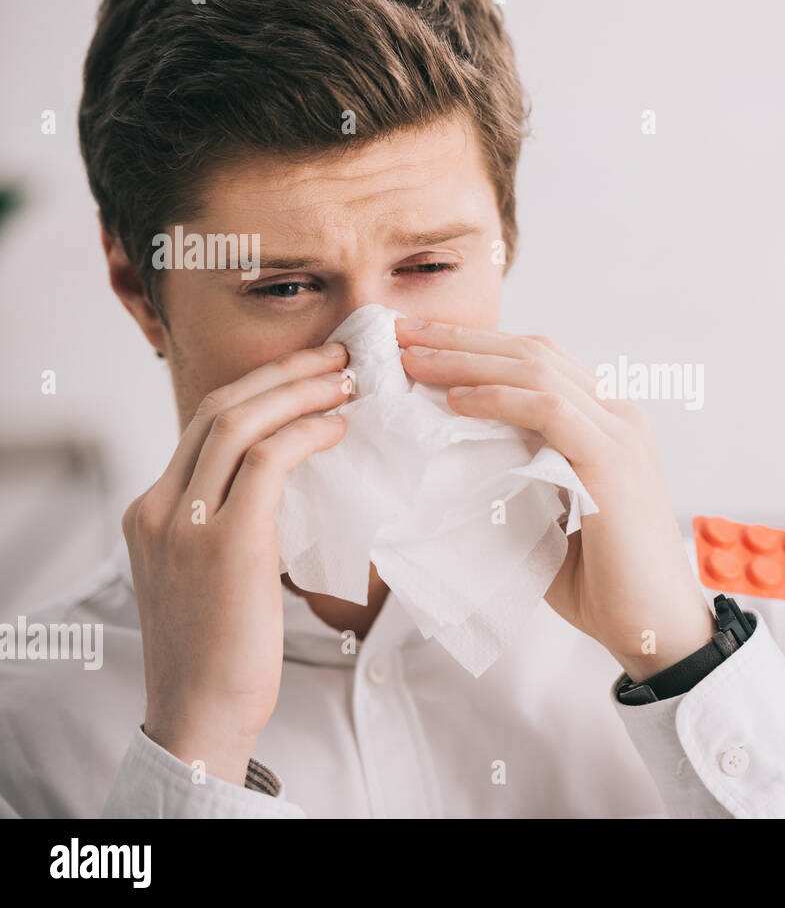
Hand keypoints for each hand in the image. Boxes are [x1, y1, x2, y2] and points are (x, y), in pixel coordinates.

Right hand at [122, 343, 350, 782]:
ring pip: (240, 422)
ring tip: (348, 381)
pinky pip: (269, 461)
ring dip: (300, 391)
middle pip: (219, 408)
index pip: (203, 425)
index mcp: (150, 511)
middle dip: (283, 374)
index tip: (308, 373)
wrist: (200, 713)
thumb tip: (289, 487)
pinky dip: (307, 433)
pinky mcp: (224, 542)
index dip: (260, 390)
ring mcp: (185, 522)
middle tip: (337, 357)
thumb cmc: (219, 653)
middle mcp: (158, 507)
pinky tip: (338, 428)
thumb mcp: (209, 576)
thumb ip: (231, 526)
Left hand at [396, 319, 714, 680]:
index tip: (417, 345)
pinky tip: (454, 400)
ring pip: (536, 369)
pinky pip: (547, 410)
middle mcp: (619, 415)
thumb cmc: (603, 584)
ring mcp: (620, 432)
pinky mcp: (613, 460)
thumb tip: (452, 461)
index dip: (476, 347)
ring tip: (413, 359)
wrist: (656, 630)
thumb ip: (516, 479)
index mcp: (606, 423)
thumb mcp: (547, 518)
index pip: (538, 363)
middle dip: (462, 339)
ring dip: (467, 359)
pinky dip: (496, 398)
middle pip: (533, 352)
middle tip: (401, 332)